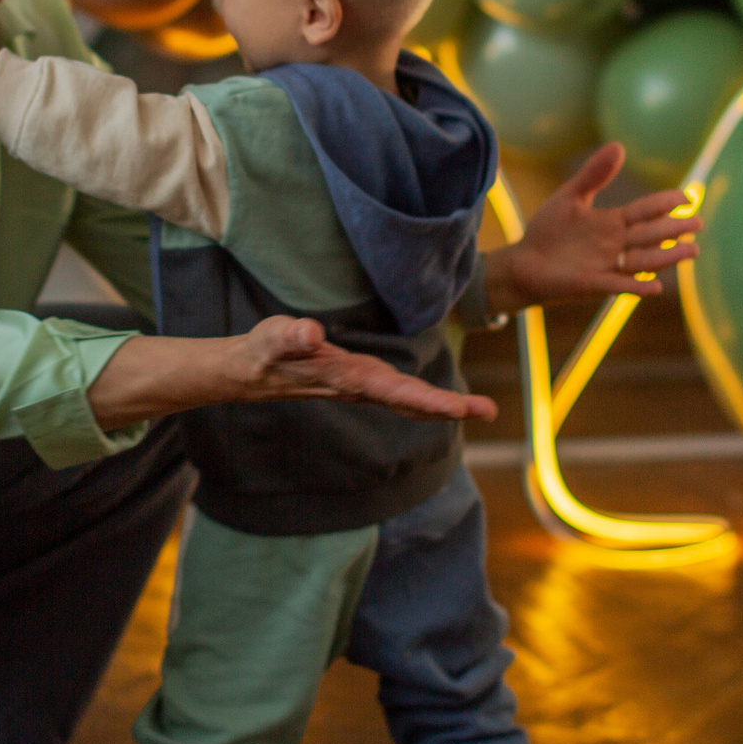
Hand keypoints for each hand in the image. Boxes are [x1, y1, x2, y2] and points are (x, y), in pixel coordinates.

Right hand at [229, 316, 496, 421]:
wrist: (252, 371)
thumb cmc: (265, 351)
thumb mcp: (275, 338)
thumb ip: (292, 336)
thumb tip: (310, 333)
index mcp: (350, 378)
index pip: (398, 391)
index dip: (431, 400)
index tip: (462, 408)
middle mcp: (362, 387)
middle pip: (413, 401)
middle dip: (450, 407)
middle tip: (490, 410)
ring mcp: (363, 386)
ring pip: (410, 400)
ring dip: (445, 406)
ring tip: (481, 408)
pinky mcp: (361, 380)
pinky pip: (402, 393)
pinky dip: (426, 398)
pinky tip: (445, 402)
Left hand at [482, 141, 698, 311]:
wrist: (523, 262)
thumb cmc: (549, 231)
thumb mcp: (571, 197)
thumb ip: (594, 175)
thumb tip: (619, 145)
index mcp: (613, 222)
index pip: (646, 211)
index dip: (665, 203)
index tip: (686, 197)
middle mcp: (616, 244)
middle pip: (651, 235)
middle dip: (674, 229)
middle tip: (698, 223)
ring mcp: (607, 265)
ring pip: (644, 260)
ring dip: (667, 257)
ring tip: (692, 251)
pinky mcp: (592, 284)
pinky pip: (619, 285)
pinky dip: (637, 287)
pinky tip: (657, 287)